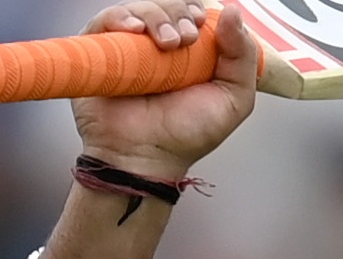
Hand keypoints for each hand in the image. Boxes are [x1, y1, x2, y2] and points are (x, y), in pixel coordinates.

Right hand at [75, 0, 258, 178]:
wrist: (146, 158)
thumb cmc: (185, 137)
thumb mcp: (233, 99)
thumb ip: (243, 56)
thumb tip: (234, 13)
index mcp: (188, 52)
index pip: (191, 12)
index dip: (195, 10)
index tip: (201, 23)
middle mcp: (157, 46)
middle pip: (166, 5)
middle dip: (179, 13)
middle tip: (187, 38)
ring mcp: (128, 48)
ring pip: (139, 9)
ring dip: (156, 17)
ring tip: (167, 44)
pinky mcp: (100, 51)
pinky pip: (107, 21)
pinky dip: (122, 19)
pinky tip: (136, 32)